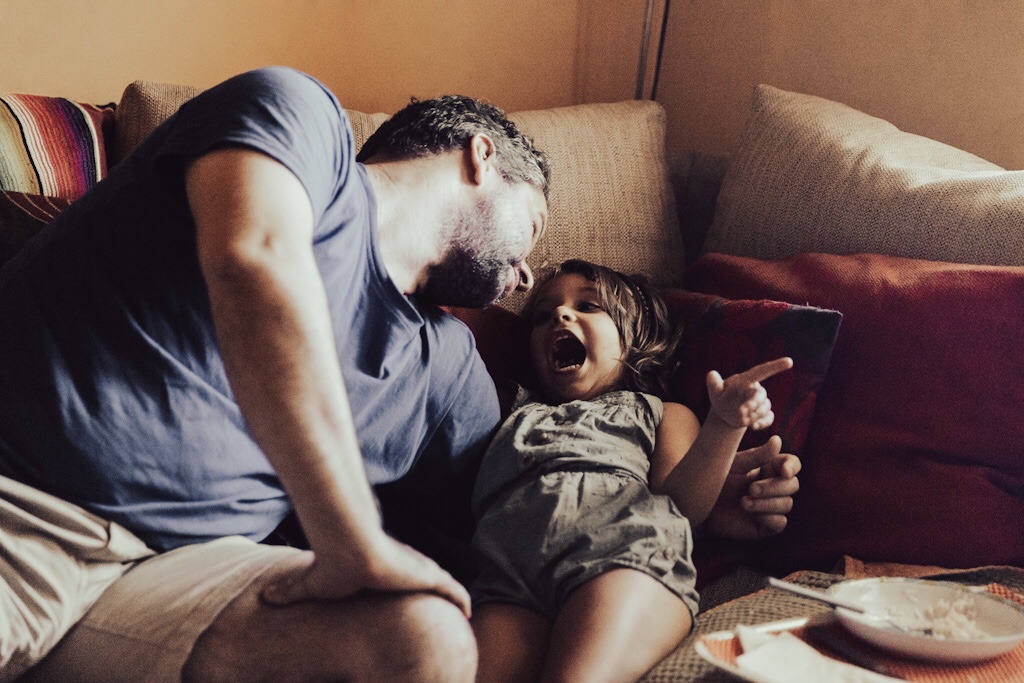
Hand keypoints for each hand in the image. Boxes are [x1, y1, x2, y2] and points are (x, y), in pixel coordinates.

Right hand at [261, 533, 471, 616]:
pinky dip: (462, 600)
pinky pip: (453, 591)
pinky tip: (470, 612)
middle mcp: (406, 567)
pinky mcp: (428, 577)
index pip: (403, 576)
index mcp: (385, 569)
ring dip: (453, 597)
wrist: (349, 550)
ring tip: (462, 615)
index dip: (411, 586)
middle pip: (428, 579)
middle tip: (443, 612)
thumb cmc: (333, 566)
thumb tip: (264, 597)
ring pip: (444, 585)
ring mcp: (419, 570)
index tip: (413, 599)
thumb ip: (293, 590)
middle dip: (436, 592)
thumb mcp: (312, 584)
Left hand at [702, 436, 800, 539]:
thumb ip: (757, 456)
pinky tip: (750, 513)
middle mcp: (773, 485)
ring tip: (743, 502)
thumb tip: (777, 440)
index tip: (783, 471)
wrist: (699, 504)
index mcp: (768, 467)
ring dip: (767, 503)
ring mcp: (770, 506)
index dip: (792, 466)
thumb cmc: (715, 479)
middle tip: (751, 488)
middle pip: (792, 485)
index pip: (792, 464)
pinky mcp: (765, 524)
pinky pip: (780, 522)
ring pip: (787, 504)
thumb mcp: (734, 465)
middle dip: (774, 487)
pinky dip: (768, 517)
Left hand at [706, 357, 792, 429]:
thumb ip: (714, 384)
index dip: (775, 366)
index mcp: (746, 380)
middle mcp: (755, 389)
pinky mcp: (764, 413)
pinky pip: (769, 418)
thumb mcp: (715, 392)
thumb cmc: (721, 399)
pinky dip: (762, 423)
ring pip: (764, 408)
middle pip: (761, 395)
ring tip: (740, 419)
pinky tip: (753, 427)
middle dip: (753, 403)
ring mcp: (761, 402)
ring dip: (753, 415)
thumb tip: (711, 374)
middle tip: (741, 411)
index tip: (789, 361)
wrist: (726, 413)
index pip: (762, 371)